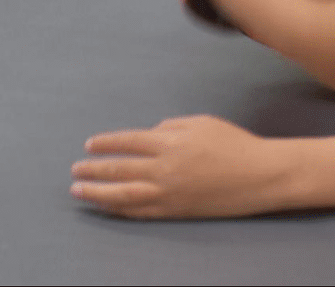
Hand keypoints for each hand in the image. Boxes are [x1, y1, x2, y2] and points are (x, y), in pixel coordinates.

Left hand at [72, 116, 285, 218]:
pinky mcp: (175, 211)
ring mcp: (167, 193)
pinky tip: (107, 207)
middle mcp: (163, 168)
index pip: (128, 141)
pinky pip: (140, 212)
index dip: (106, 143)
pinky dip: (119, 210)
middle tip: (75, 170)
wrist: (258, 175)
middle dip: (93, 169)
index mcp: (170, 142)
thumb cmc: (233, 143)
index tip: (90, 145)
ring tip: (78, 191)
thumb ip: (172, 126)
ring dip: (97, 193)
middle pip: (119, 168)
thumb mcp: (202, 122)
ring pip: (122, 194)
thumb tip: (151, 134)